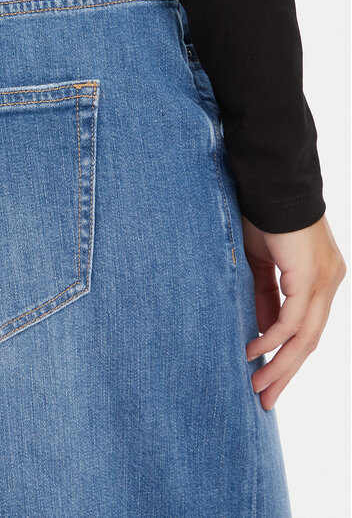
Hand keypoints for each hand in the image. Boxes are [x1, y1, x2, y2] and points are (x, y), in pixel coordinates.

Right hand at [242, 213, 345, 410]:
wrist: (269, 184)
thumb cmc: (262, 216)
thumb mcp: (260, 262)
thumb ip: (264, 296)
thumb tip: (262, 332)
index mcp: (319, 278)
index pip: (306, 327)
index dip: (286, 354)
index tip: (266, 375)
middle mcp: (328, 283)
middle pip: (310, 340)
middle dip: (287, 372)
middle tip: (266, 398)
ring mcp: (323, 281)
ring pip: (306, 337)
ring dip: (281, 365)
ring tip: (259, 387)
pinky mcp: (309, 278)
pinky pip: (293, 320)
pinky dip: (274, 339)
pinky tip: (255, 352)